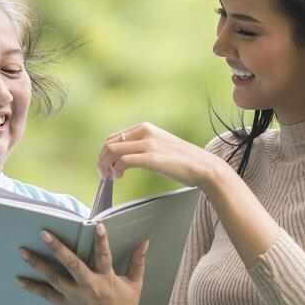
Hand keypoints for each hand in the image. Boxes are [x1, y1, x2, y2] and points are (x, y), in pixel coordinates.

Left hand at [16, 225, 146, 304]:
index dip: (102, 242)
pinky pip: (46, 295)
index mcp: (107, 280)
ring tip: (22, 251)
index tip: (97, 226)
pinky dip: (32, 288)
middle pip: (72, 265)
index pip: (105, 257)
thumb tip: (144, 241)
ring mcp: (75, 297)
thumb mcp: (134, 286)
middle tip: (44, 233)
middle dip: (57, 248)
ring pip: (54, 278)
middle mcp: (89, 287)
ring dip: (37, 264)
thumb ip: (137, 262)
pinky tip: (18, 279)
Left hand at [98, 122, 222, 187]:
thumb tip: (124, 158)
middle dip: (102, 160)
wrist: (203, 166)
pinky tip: (119, 176)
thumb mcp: (159, 146)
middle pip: (109, 143)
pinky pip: (123, 161)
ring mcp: (148, 144)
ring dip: (105, 165)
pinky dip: (116, 169)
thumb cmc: (182, 161)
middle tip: (104, 174)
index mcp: (145, 127)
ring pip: (112, 150)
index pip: (114, 137)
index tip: (107, 166)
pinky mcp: (151, 158)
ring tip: (110, 177)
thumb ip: (143, 146)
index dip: (105, 153)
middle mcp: (145, 132)